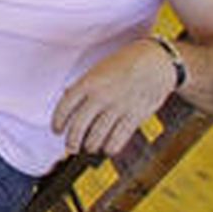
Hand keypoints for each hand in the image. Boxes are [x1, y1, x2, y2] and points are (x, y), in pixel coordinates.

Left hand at [52, 39, 175, 155]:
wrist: (156, 62)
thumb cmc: (125, 63)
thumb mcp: (98, 69)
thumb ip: (83, 85)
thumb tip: (66, 98)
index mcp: (88, 82)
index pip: (65, 106)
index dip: (58, 121)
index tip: (56, 130)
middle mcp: (101, 96)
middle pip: (78, 126)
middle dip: (72, 141)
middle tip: (71, 147)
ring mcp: (118, 107)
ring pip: (97, 136)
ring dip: (90, 146)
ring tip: (89, 147)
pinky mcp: (135, 116)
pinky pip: (118, 138)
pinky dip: (110, 148)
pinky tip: (107, 149)